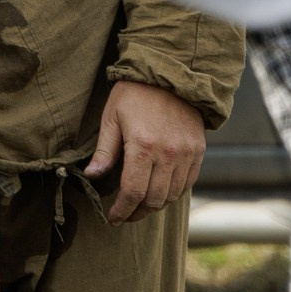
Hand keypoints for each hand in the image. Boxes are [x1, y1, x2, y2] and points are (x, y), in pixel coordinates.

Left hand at [86, 80, 207, 221]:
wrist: (171, 73)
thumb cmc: (135, 94)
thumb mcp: (112, 118)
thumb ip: (104, 151)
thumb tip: (92, 176)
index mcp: (143, 146)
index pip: (133, 192)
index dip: (122, 211)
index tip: (113, 218)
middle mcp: (169, 154)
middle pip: (154, 200)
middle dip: (137, 213)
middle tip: (125, 214)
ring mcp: (187, 154)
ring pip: (172, 195)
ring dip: (155, 205)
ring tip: (140, 205)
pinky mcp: (198, 151)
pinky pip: (187, 183)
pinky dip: (173, 193)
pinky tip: (159, 192)